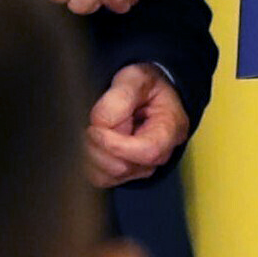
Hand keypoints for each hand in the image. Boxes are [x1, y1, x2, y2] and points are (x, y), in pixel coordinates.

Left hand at [86, 64, 189, 186]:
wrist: (148, 95)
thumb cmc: (147, 87)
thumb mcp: (138, 78)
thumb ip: (121, 96)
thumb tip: (101, 122)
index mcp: (170, 130)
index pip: (147, 151)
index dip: (116, 144)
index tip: (94, 129)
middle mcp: (159, 155)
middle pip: (123, 166)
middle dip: (98, 146)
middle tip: (89, 125)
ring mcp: (141, 168)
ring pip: (107, 176)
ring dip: (90, 155)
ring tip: (91, 131)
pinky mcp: (124, 173)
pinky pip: (99, 178)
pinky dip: (87, 162)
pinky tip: (90, 142)